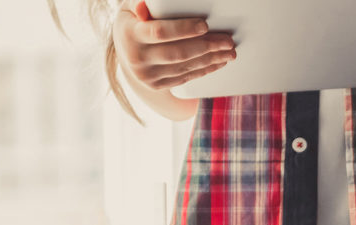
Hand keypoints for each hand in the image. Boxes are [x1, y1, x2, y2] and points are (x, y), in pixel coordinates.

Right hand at [112, 1, 234, 89]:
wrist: (126, 50)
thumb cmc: (135, 21)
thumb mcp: (132, 8)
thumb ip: (141, 3)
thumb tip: (146, 6)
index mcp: (130, 34)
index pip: (159, 32)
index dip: (184, 29)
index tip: (204, 25)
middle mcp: (136, 57)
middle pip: (177, 53)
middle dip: (207, 46)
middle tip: (228, 41)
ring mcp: (146, 74)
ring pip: (184, 67)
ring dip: (211, 59)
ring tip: (229, 51)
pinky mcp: (157, 85)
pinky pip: (185, 77)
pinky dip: (205, 69)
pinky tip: (219, 61)